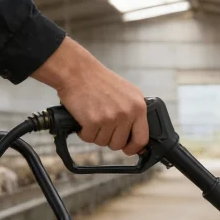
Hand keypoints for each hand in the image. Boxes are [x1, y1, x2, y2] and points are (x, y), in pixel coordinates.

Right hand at [32, 37, 147, 155]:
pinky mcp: (93, 121)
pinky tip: (84, 118)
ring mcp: (111, 117)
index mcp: (138, 106)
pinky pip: (89, 138)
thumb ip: (134, 115)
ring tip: (92, 116)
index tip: (127, 149)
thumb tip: (139, 143)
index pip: (142, 139)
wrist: (77, 70)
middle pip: (119, 144)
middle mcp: (127, 113)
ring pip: (103, 142)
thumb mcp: (126, 94)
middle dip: (109, 139)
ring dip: (95, 134)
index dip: (133, 148)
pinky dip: (84, 132)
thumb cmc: (99, 82)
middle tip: (102, 124)